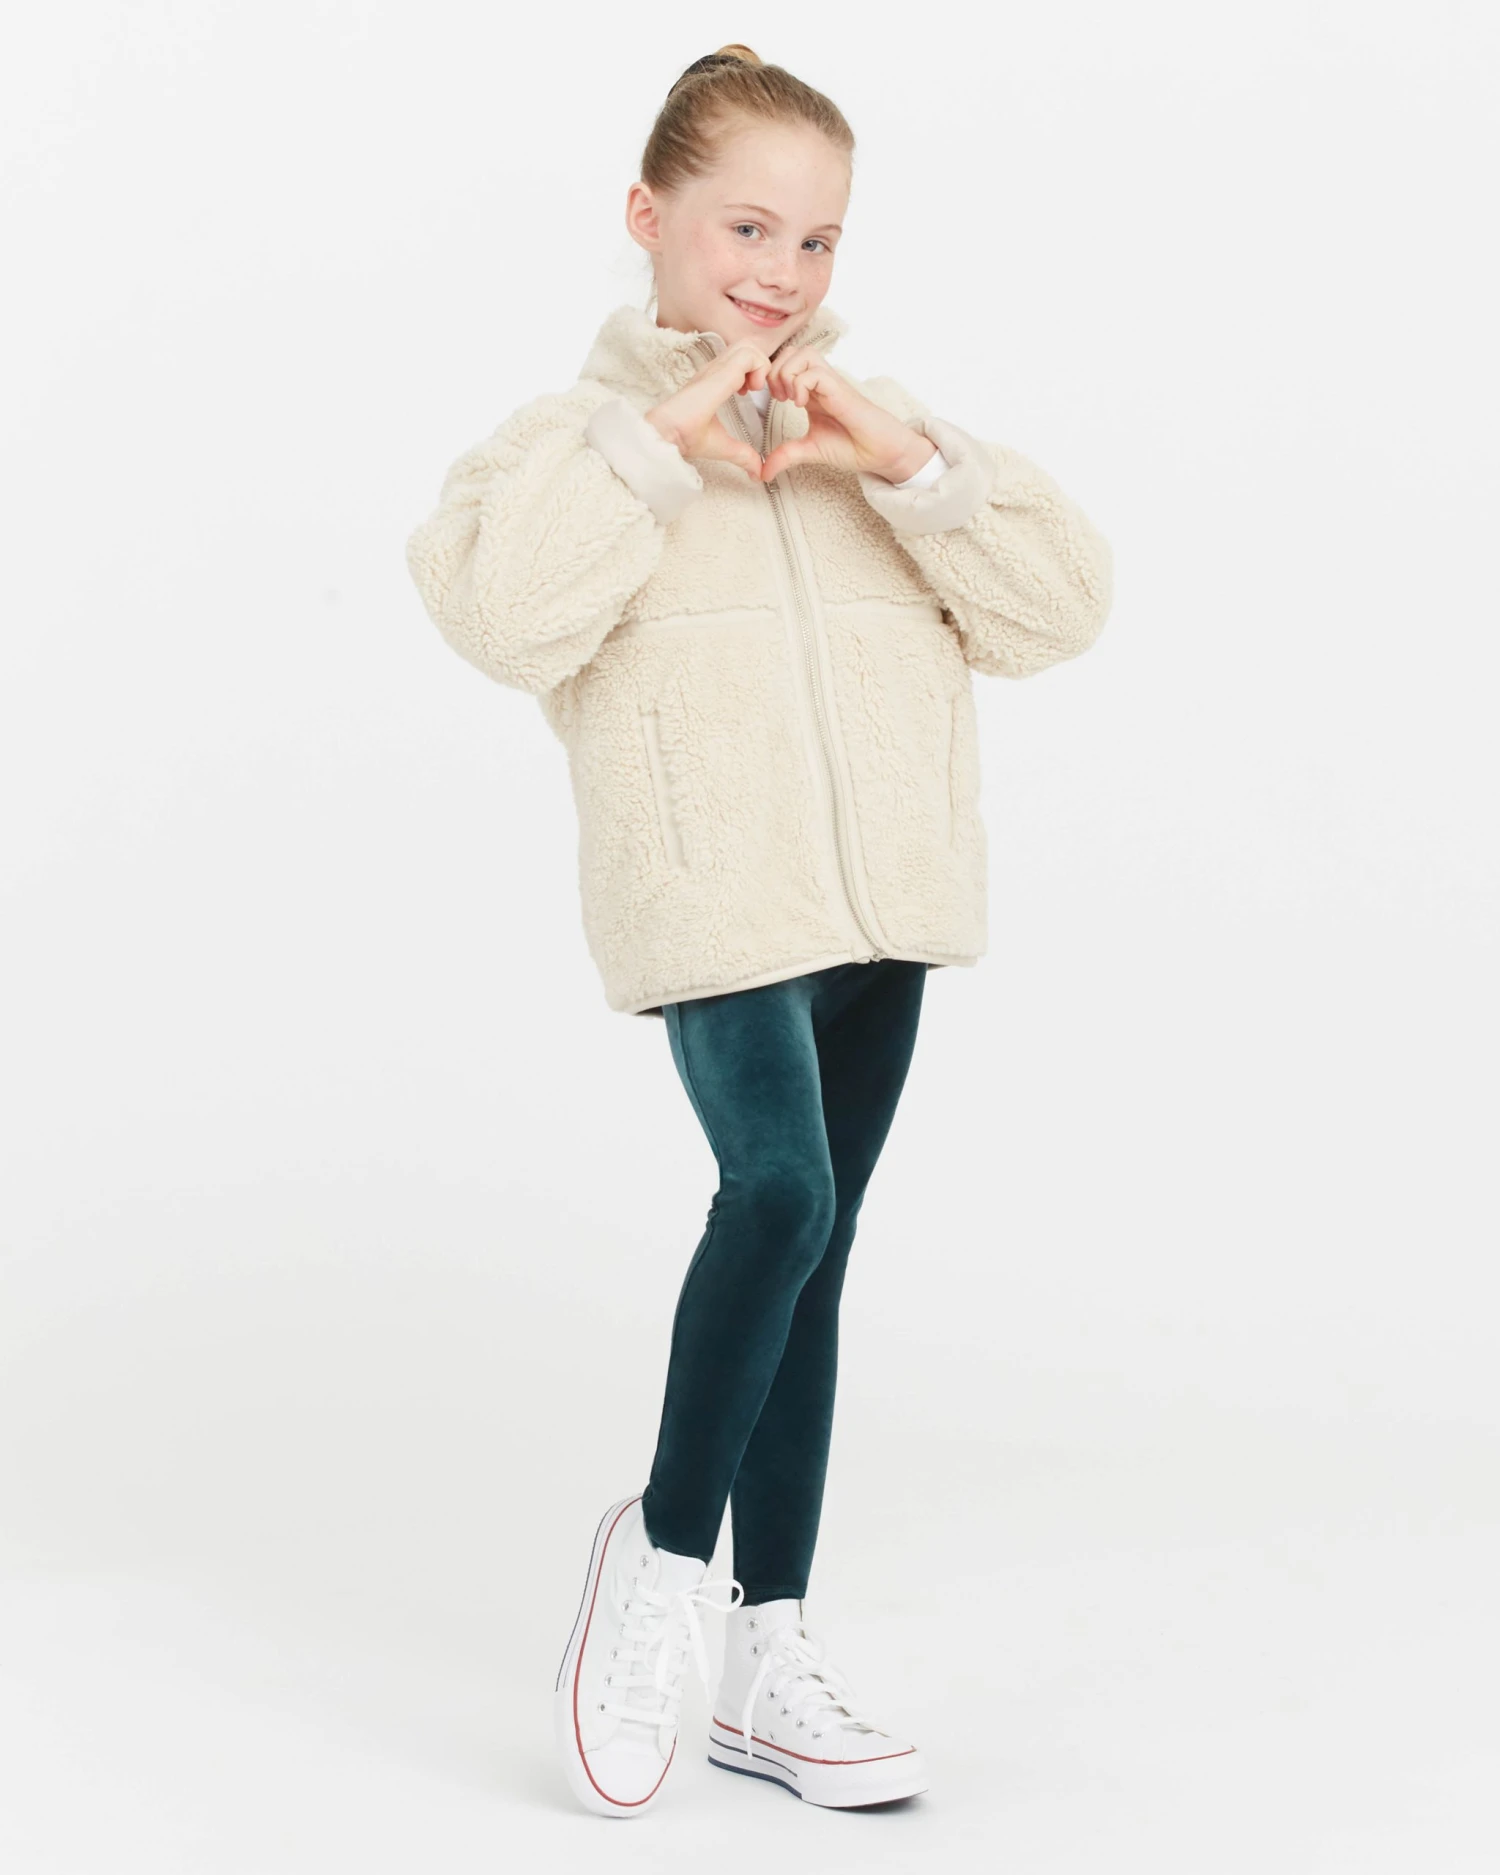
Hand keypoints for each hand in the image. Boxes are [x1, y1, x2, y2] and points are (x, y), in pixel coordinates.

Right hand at [644, 343, 773, 481]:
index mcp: (715, 381)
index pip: (741, 358)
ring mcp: (717, 368)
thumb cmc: (685, 437)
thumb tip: (757, 472)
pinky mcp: (720, 373)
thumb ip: (743, 455)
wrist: (668, 435)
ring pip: (749, 346)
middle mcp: (716, 370)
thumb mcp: (723, 446)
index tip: (753, 394)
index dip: (755, 371)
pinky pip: (749, 355)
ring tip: (756, 390)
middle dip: (762, 365)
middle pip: (747, 346)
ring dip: (761, 366)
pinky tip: (752, 390)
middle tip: (760, 391)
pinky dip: (759, 369)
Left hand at [758, 346, 936, 483]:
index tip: (771, 400)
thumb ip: (785, 455)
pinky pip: (814, 371)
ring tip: (790, 399)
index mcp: (810, 390)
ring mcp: (829, 382)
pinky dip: (801, 385)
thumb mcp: (808, 450)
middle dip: (775, 372)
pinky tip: (802, 405)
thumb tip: (762, 472)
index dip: (770, 376)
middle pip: (790, 351)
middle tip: (779, 399)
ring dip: (787, 374)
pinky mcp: (839, 388)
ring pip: (801, 353)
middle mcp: (819, 381)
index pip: (784, 363)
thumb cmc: (850, 445)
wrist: (877, 451)